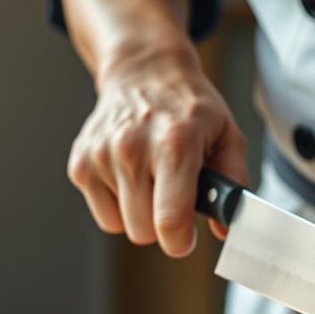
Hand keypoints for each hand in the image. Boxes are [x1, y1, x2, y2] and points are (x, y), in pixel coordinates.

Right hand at [67, 45, 247, 256]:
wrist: (144, 72)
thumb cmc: (189, 107)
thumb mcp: (228, 135)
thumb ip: (234, 182)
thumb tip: (225, 226)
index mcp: (175, 143)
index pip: (170, 218)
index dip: (181, 241)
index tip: (187, 237)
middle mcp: (133, 148)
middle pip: (144, 231)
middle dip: (164, 226)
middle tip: (174, 197)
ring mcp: (101, 155)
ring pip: (123, 226)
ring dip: (141, 214)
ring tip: (153, 180)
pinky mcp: (80, 164)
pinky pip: (104, 215)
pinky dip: (119, 205)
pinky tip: (132, 177)